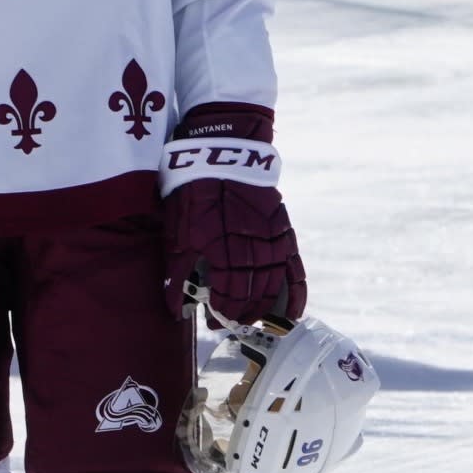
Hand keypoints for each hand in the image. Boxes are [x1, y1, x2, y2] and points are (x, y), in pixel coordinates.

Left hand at [161, 104, 304, 324]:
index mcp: (223, 249)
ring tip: (252, 319)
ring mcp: (272, 241)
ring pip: (273, 287)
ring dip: (264, 308)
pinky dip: (295, 295)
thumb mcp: (177, 229)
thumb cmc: (194, 190)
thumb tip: (176, 310)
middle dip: (241, 313)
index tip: (211, 321)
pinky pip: (295, 270)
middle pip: (253, 295)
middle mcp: (253, 249)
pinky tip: (292, 314)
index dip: (221, 312)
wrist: (226, 149)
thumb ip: (178, 272)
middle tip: (230, 322)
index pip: (228, 295)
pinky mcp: (284, 231)